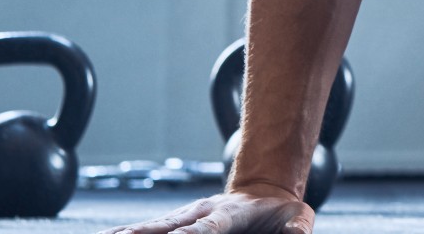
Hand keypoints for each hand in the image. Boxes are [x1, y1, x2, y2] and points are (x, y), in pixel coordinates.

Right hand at [95, 184, 311, 233]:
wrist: (267, 192)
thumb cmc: (282, 214)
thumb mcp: (297, 220)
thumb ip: (295, 230)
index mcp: (228, 215)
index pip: (205, 230)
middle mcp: (200, 214)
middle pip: (167, 228)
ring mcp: (185, 217)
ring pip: (151, 228)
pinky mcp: (176, 224)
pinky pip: (148, 230)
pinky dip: (126, 233)